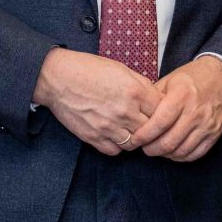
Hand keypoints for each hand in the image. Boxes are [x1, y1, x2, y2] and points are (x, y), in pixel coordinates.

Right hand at [33, 47, 160, 154]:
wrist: (57, 78)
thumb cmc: (89, 70)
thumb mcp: (122, 69)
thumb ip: (142, 85)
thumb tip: (156, 98)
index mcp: (135, 92)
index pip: (163, 110)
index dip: (163, 111)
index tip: (159, 111)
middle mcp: (124, 111)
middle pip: (151, 129)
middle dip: (152, 127)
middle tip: (147, 123)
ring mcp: (108, 126)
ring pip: (135, 144)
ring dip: (135, 138)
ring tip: (131, 130)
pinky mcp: (93, 137)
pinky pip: (114, 151)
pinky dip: (117, 146)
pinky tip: (116, 136)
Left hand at [132, 55, 221, 161]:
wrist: (220, 78)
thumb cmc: (190, 79)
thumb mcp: (168, 81)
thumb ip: (152, 99)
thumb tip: (135, 118)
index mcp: (182, 95)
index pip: (160, 123)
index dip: (144, 135)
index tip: (135, 139)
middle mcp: (196, 111)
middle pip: (169, 141)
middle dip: (151, 149)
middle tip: (144, 147)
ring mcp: (207, 124)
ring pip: (181, 151)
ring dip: (165, 154)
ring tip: (157, 149)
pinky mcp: (215, 133)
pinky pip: (196, 154)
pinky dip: (181, 157)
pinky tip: (172, 151)